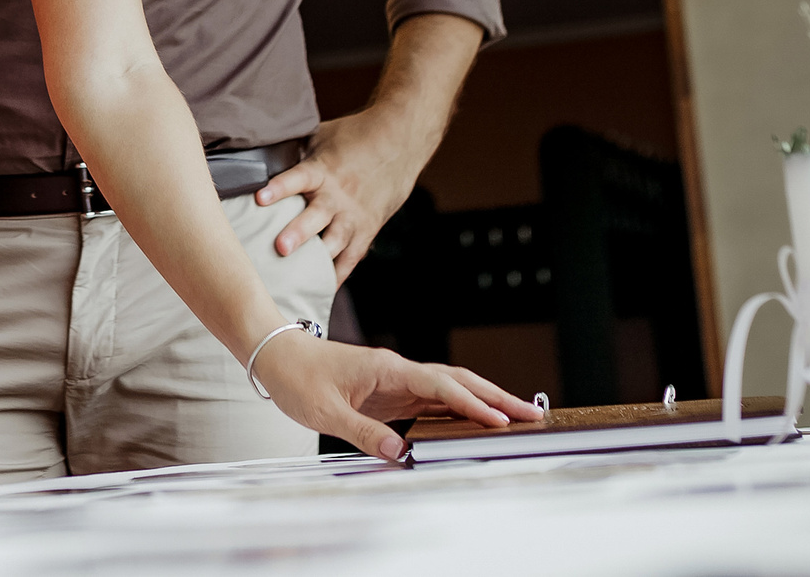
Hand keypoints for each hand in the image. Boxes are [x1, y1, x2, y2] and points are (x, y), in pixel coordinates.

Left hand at [250, 333, 540, 459]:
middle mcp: (399, 371)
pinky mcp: (392, 392)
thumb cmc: (298, 378)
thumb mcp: (326, 412)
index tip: (499, 419)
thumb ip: (365, 432)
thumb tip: (402, 454)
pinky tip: (477, 421)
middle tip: (532, 414)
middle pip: (457, 381)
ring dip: (483, 401)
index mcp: (388, 369)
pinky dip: (459, 408)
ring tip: (517, 417)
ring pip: (450, 389)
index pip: (440, 386)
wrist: (277, 356)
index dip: (472, 403)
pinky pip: (433, 400)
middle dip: (495, 397)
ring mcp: (397, 380)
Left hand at [254, 114, 415, 280]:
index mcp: (323, 169)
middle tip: (280, 247)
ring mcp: (354, 216)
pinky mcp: (367, 231)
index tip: (260, 198)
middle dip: (299, 233)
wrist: (399, 143)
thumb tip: (253, 157)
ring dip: (317, 260)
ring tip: (300, 279)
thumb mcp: (320, 136)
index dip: (280, 188)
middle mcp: (338, 195)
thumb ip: (292, 151)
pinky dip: (337, 276)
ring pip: (335, 241)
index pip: (298, 178)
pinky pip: (351, 258)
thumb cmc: (352, 137)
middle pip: (317, 216)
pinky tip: (320, 292)